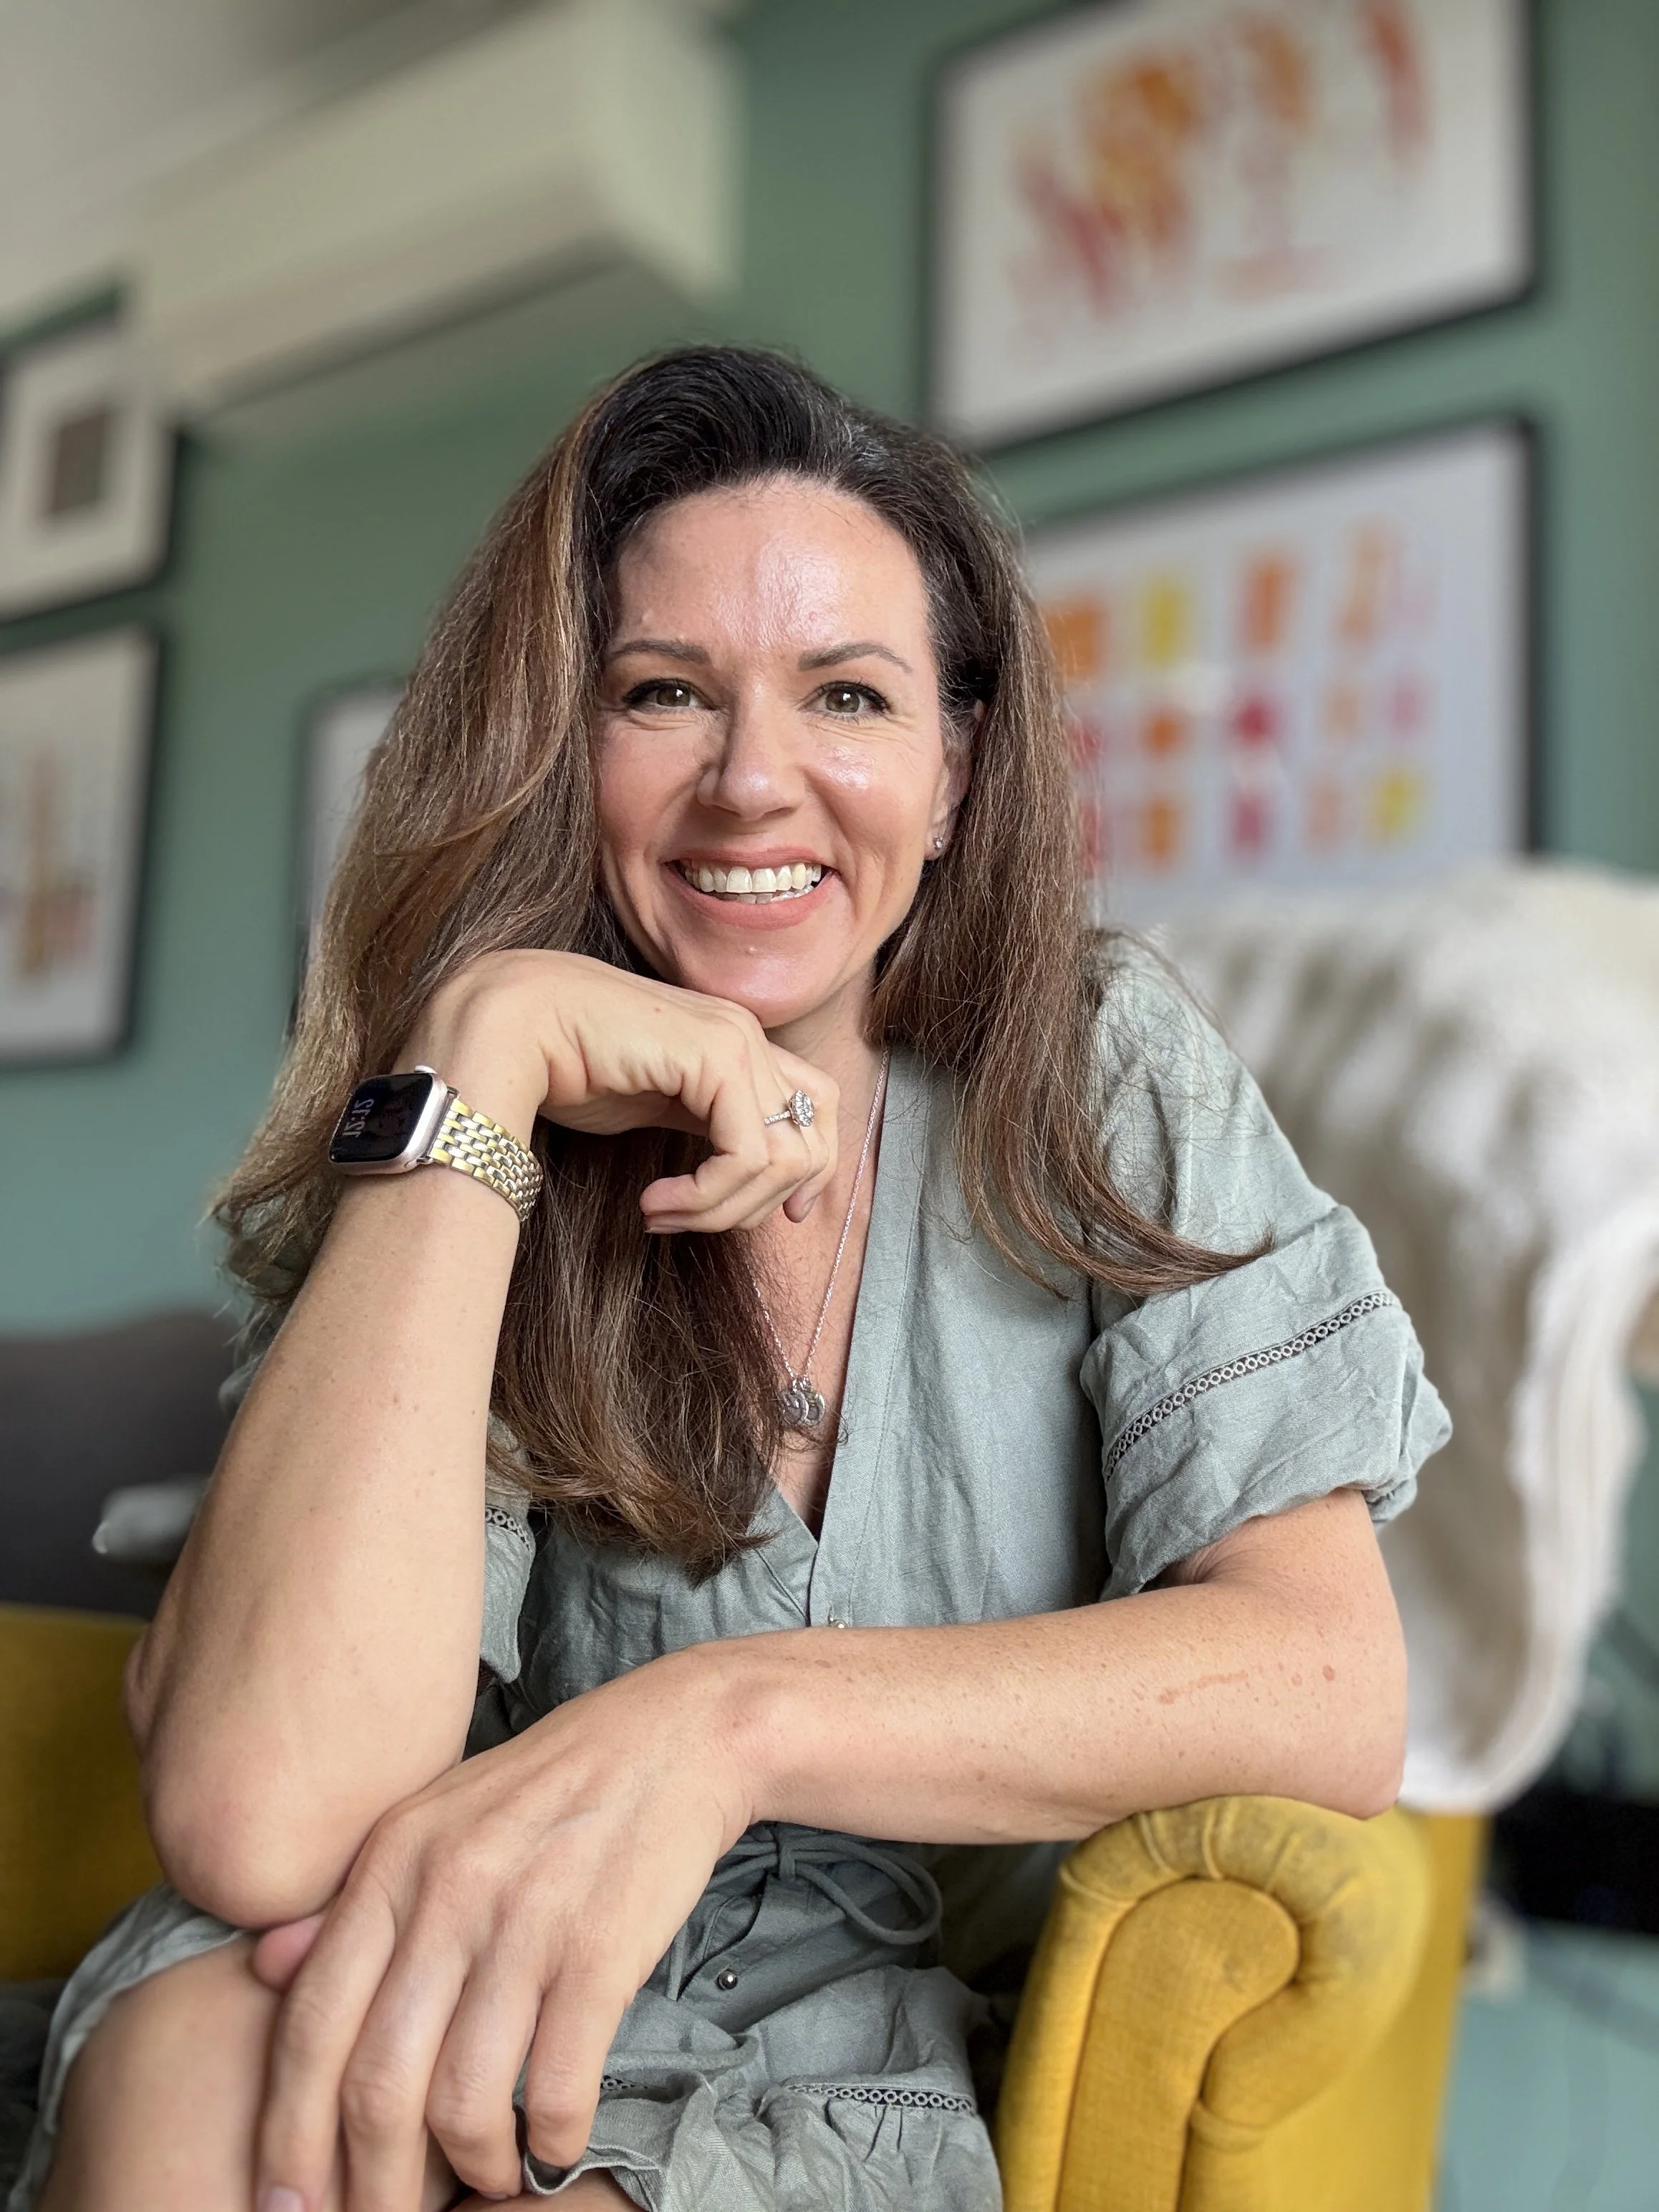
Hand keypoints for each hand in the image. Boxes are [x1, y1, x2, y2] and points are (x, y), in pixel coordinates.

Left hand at [251, 1647, 752, 2209]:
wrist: (676, 1735)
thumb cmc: (553, 1786)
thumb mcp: (438, 1814)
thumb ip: (357, 1897)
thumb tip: (269, 1966)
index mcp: (392, 1861)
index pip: (311, 2023)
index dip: (288, 2132)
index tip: (285, 2204)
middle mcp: (445, 1892)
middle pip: (375, 2082)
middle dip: (369, 2185)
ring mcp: (523, 1921)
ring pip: (461, 2098)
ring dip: (470, 2168)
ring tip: (487, 2179)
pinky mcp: (598, 1949)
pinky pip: (554, 2083)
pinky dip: (546, 2140)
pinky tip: (550, 2147)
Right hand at [406, 950, 838, 1230]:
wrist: (512, 1026)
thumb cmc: (566, 1066)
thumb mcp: (655, 1106)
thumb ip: (707, 1131)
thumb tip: (746, 1187)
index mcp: (739, 1045)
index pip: (819, 1111)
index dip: (810, 1173)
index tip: (775, 1219)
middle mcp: (747, 1037)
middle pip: (813, 1143)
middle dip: (761, 1205)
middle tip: (692, 1223)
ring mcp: (736, 1041)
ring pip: (783, 1159)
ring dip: (723, 1209)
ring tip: (664, 1215)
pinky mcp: (716, 1057)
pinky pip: (747, 1155)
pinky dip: (708, 1196)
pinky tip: (656, 1202)